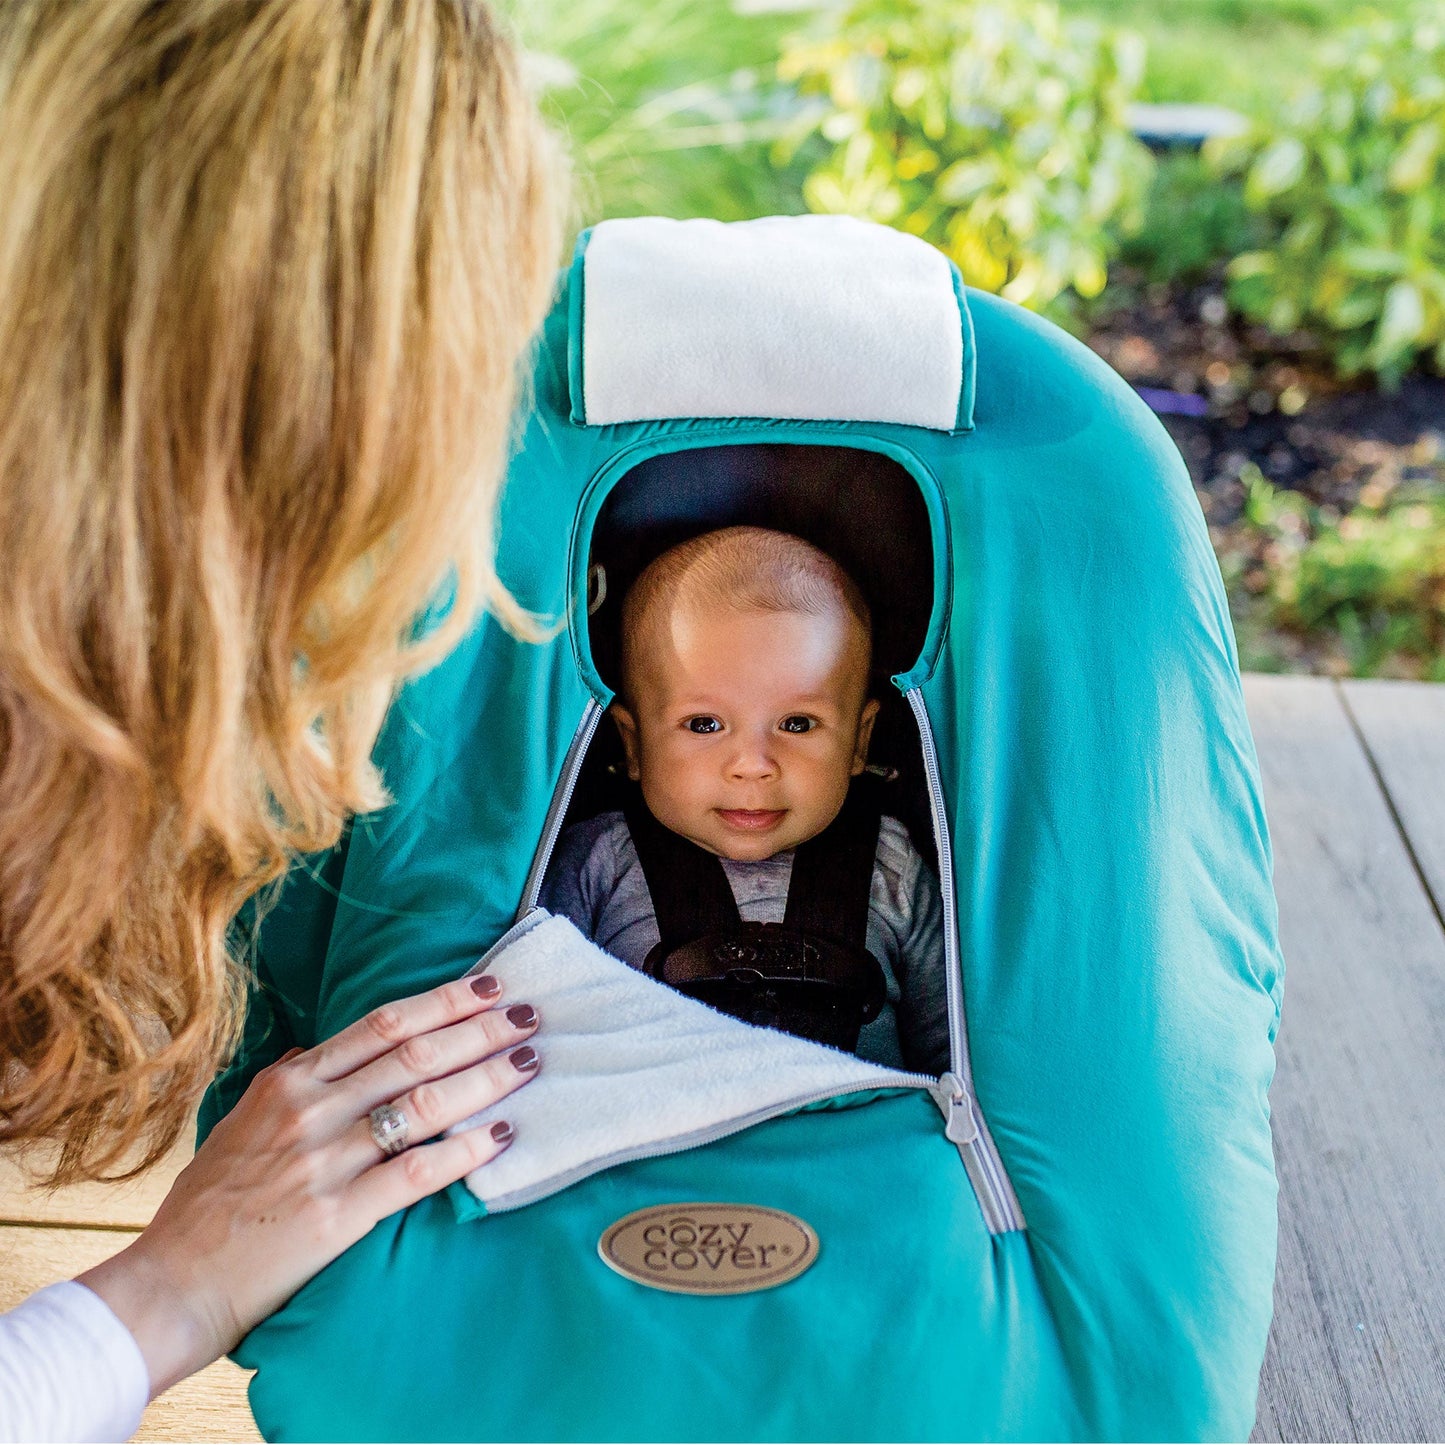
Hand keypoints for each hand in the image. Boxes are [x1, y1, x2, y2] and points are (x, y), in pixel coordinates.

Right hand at [79, 972, 537, 1396]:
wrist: (172, 1282)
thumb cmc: (209, 1202)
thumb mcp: (242, 1120)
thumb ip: (288, 1080)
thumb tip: (320, 1047)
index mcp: (290, 1080)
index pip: (383, 1024)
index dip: (444, 1001)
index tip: (492, 986)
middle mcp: (310, 1109)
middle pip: (414, 1053)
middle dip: (481, 1030)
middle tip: (531, 1017)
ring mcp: (323, 1161)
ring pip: (423, 1104)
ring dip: (485, 1079)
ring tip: (528, 1065)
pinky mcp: (336, 1215)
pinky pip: (415, 1173)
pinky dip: (464, 1151)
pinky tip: (500, 1136)